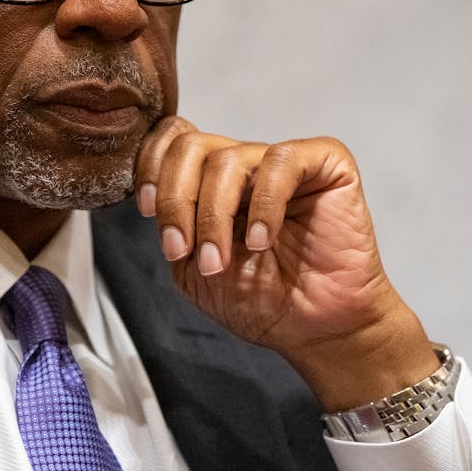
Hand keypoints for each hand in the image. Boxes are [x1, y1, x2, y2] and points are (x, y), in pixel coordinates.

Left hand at [133, 117, 437, 411]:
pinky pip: (281, 161)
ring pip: (229, 158)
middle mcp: (244, 164)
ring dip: (213, 216)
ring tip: (221, 262)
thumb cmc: (261, 300)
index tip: (147, 211)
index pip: (170, 141)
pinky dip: (264, 204)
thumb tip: (154, 196)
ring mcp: (282, 161)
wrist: (315, 329)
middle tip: (181, 249)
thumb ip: (171, 227)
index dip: (150, 168)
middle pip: (190, 145)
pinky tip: (262, 241)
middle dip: (175, 198)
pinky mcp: (324, 164)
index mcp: (210, 181)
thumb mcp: (193, 269)